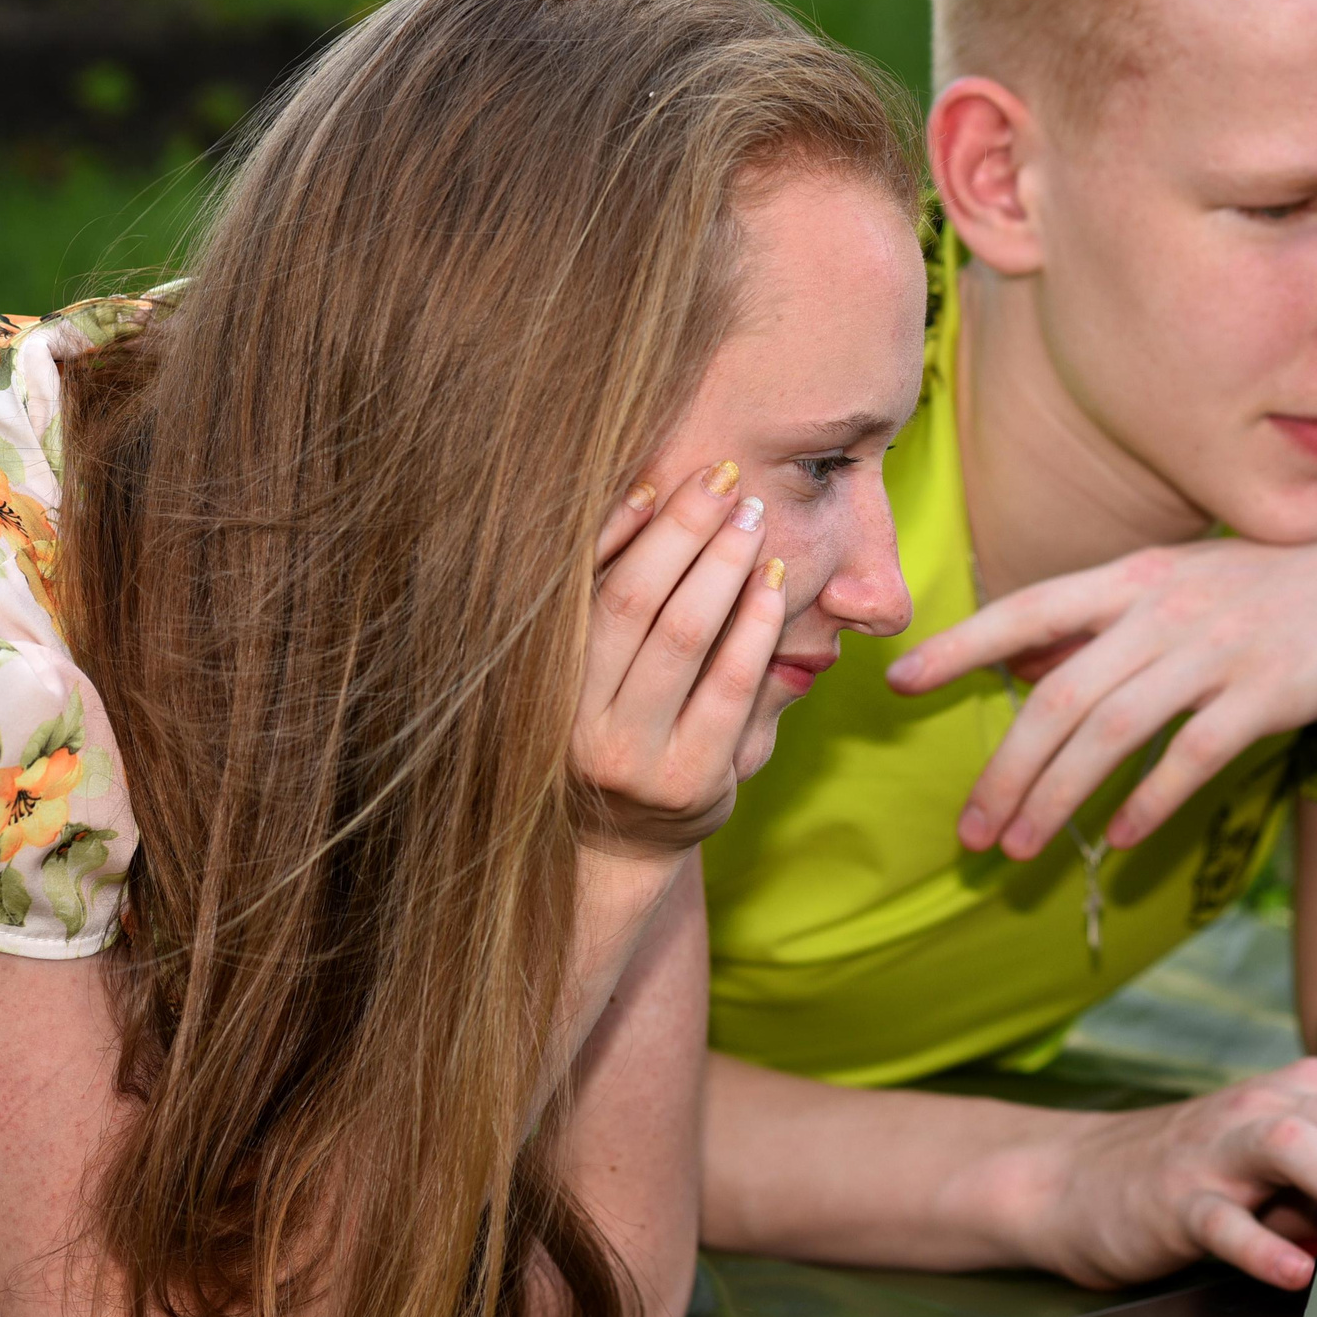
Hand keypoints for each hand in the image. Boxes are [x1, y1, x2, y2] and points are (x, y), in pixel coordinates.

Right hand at [570, 462, 785, 846]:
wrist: (619, 842)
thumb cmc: (615, 728)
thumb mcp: (598, 667)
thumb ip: (614, 596)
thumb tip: (643, 493)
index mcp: (544, 681)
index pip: (584, 585)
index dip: (622, 524)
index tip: (663, 474)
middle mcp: (576, 718)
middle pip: (634, 601)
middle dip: (684, 530)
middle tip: (724, 479)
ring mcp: (632, 754)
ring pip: (682, 637)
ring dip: (723, 566)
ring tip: (752, 519)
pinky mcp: (690, 779)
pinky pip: (731, 685)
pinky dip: (755, 625)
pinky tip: (772, 583)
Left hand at [885, 514, 1316, 858]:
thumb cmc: (1275, 590)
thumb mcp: (1183, 584)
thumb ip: (1105, 620)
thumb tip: (1021, 659)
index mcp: (1135, 576)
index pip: (1028, 609)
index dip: (960, 646)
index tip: (899, 684)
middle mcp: (1167, 607)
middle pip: (1059, 695)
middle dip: (1004, 770)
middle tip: (968, 834)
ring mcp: (1219, 647)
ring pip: (1113, 731)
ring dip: (1056, 797)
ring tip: (1017, 850)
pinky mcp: (1271, 690)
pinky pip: (1193, 754)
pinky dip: (1149, 799)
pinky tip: (1115, 839)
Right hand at [1010, 1058, 1316, 1291]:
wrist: (1077, 1180)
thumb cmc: (1197, 1172)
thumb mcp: (1278, 1165)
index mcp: (1300, 1095)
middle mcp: (1263, 1110)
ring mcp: (1218, 1152)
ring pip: (1289, 1144)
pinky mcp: (1177, 1200)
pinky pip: (1224, 1222)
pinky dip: (1261, 1247)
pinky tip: (1292, 1270)